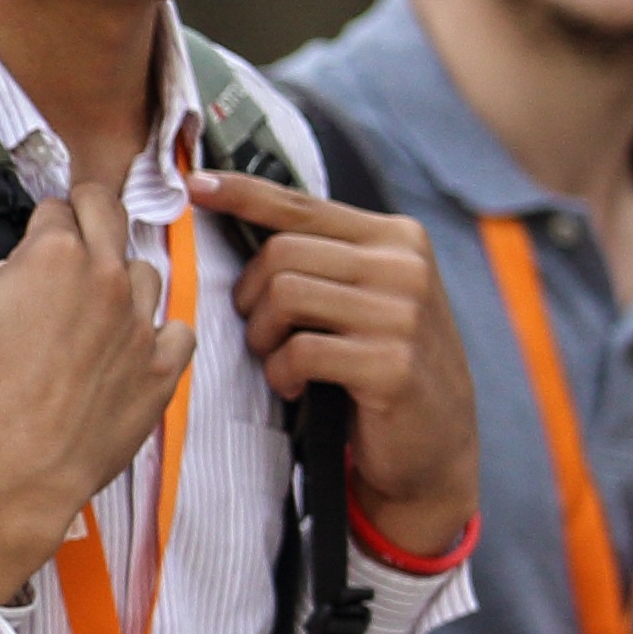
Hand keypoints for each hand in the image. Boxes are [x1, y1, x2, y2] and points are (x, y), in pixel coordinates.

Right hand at [0, 182, 194, 601]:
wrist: (13, 467)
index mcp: (55, 254)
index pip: (57, 208)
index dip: (43, 219)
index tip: (38, 233)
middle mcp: (106, 278)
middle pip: (111, 215)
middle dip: (90, 214)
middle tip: (74, 235)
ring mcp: (140, 323)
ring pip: (147, 273)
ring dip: (122, 279)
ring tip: (97, 306)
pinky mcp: (160, 368)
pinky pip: (178, 331)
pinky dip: (159, 332)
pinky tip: (133, 344)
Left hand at [193, 168, 477, 555]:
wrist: (436, 446)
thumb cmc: (382, 363)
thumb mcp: (366, 297)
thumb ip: (323, 257)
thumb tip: (237, 213)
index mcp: (397, 238)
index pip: (303, 205)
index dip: (242, 195)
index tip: (196, 186)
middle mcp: (405, 265)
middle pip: (280, 254)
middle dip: (250, 296)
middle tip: (261, 331)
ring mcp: (403, 314)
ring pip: (284, 295)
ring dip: (262, 335)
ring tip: (278, 358)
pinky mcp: (391, 364)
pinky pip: (299, 351)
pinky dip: (281, 373)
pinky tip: (295, 387)